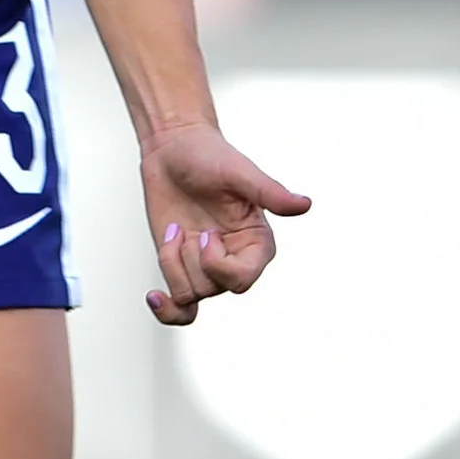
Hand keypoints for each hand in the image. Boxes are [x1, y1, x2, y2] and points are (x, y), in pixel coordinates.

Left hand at [139, 122, 310, 325]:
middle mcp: (233, 257)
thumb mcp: (239, 172)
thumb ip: (270, 192)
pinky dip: (168, 311)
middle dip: (193, 260)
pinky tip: (154, 297)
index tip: (206, 233)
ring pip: (191, 293)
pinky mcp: (180, 264)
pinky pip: (181, 306)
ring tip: (175, 229)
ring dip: (172, 262)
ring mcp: (205, 263)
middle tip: (190, 228)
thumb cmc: (210, 155)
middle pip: (215, 288)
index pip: (243, 278)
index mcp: (256, 242)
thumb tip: (305, 205)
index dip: (218, 264)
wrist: (173, 147)